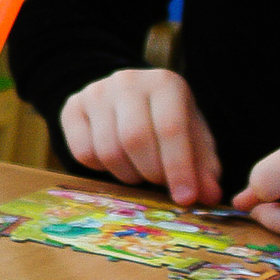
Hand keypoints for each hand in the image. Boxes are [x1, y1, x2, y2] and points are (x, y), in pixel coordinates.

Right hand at [60, 68, 221, 205]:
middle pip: (135, 139)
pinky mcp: (72, 107)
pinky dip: (102, 169)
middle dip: (151, 172)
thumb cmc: (168, 120)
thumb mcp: (194, 137)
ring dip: (128, 174)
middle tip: (159, 183)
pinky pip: (83, 152)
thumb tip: (208, 197)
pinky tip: (116, 161)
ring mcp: (95, 92)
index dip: (178, 168)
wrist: (130, 96)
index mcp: (164, 82)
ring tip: (139, 172)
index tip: (185, 198)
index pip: (170, 129)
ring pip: (108, 150)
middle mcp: (127, 81)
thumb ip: (204, 167)